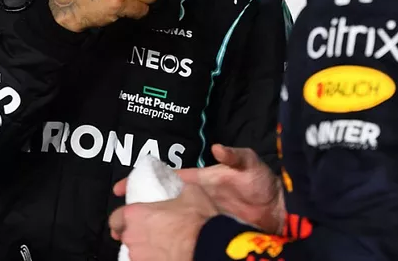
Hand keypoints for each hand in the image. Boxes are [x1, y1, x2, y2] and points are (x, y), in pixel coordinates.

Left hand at [109, 182, 217, 260]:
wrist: (209, 247)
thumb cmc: (197, 222)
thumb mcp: (191, 192)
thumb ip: (178, 190)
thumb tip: (183, 189)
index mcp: (135, 214)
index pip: (115, 218)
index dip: (122, 219)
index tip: (130, 219)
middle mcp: (133, 237)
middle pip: (127, 236)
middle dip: (138, 233)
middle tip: (154, 230)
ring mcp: (140, 257)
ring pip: (138, 251)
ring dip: (147, 248)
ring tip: (165, 244)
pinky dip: (155, 259)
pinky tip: (169, 254)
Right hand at [115, 144, 284, 232]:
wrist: (280, 213)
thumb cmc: (263, 185)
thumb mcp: (250, 165)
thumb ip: (236, 155)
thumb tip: (218, 148)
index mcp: (199, 180)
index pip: (164, 177)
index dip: (141, 179)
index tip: (119, 187)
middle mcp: (195, 199)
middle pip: (160, 202)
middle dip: (138, 209)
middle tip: (117, 221)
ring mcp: (200, 216)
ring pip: (168, 221)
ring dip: (150, 226)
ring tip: (129, 238)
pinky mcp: (208, 231)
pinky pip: (184, 236)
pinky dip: (170, 241)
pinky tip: (155, 250)